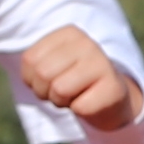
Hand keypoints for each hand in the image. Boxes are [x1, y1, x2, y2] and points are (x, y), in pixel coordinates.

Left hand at [15, 25, 141, 132]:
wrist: (109, 99)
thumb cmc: (72, 82)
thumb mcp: (49, 66)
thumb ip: (34, 63)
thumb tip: (30, 72)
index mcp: (68, 33)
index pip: (29, 60)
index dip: (33, 79)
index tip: (52, 77)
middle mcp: (87, 43)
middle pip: (42, 73)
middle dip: (46, 91)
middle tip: (63, 90)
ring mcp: (102, 63)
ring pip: (59, 90)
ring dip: (61, 101)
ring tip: (76, 94)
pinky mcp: (113, 88)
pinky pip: (79, 107)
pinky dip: (80, 111)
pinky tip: (90, 101)